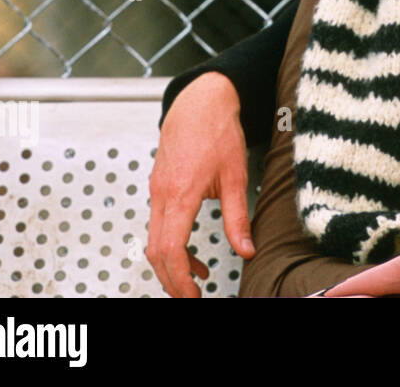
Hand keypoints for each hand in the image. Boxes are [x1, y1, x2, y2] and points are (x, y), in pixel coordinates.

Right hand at [147, 72, 254, 297]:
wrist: (199, 102)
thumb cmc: (218, 132)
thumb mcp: (235, 176)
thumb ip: (238, 217)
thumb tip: (246, 250)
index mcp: (180, 194)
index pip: (171, 248)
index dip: (179, 278)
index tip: (194, 295)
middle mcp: (161, 196)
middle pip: (155, 252)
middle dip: (170, 281)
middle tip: (192, 297)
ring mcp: (156, 192)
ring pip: (153, 241)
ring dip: (170, 264)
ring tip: (197, 277)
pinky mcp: (157, 188)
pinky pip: (157, 225)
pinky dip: (169, 245)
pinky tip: (190, 250)